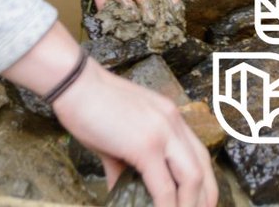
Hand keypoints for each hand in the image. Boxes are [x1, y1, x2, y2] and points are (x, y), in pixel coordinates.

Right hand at [53, 59, 216, 206]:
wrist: (75, 83)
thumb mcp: (118, 135)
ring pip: (192, 179)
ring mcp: (162, 132)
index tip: (197, 205)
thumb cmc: (90, 104)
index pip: (199, 155)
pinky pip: (165, 188)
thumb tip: (120, 190)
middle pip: (203, 168)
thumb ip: (125, 164)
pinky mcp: (146, 145)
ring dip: (188, 206)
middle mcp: (172, 122)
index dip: (203, 185)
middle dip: (203, 200)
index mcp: (169, 116)